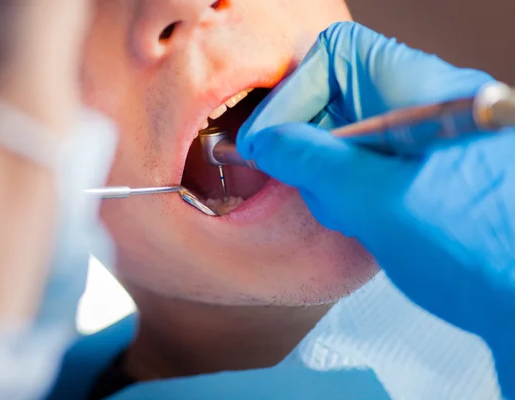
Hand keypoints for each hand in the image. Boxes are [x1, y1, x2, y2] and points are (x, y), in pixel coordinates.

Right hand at [237, 22, 513, 395]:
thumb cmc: (483, 252)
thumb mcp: (376, 200)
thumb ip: (312, 161)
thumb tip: (266, 141)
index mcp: (425, 93)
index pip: (337, 54)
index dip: (294, 91)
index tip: (271, 138)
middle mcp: (428, 107)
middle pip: (337, 95)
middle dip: (308, 140)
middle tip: (300, 177)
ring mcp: (428, 141)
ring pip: (347, 134)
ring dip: (327, 172)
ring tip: (341, 208)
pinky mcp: (423, 174)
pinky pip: (366, 164)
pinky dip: (347, 189)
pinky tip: (357, 218)